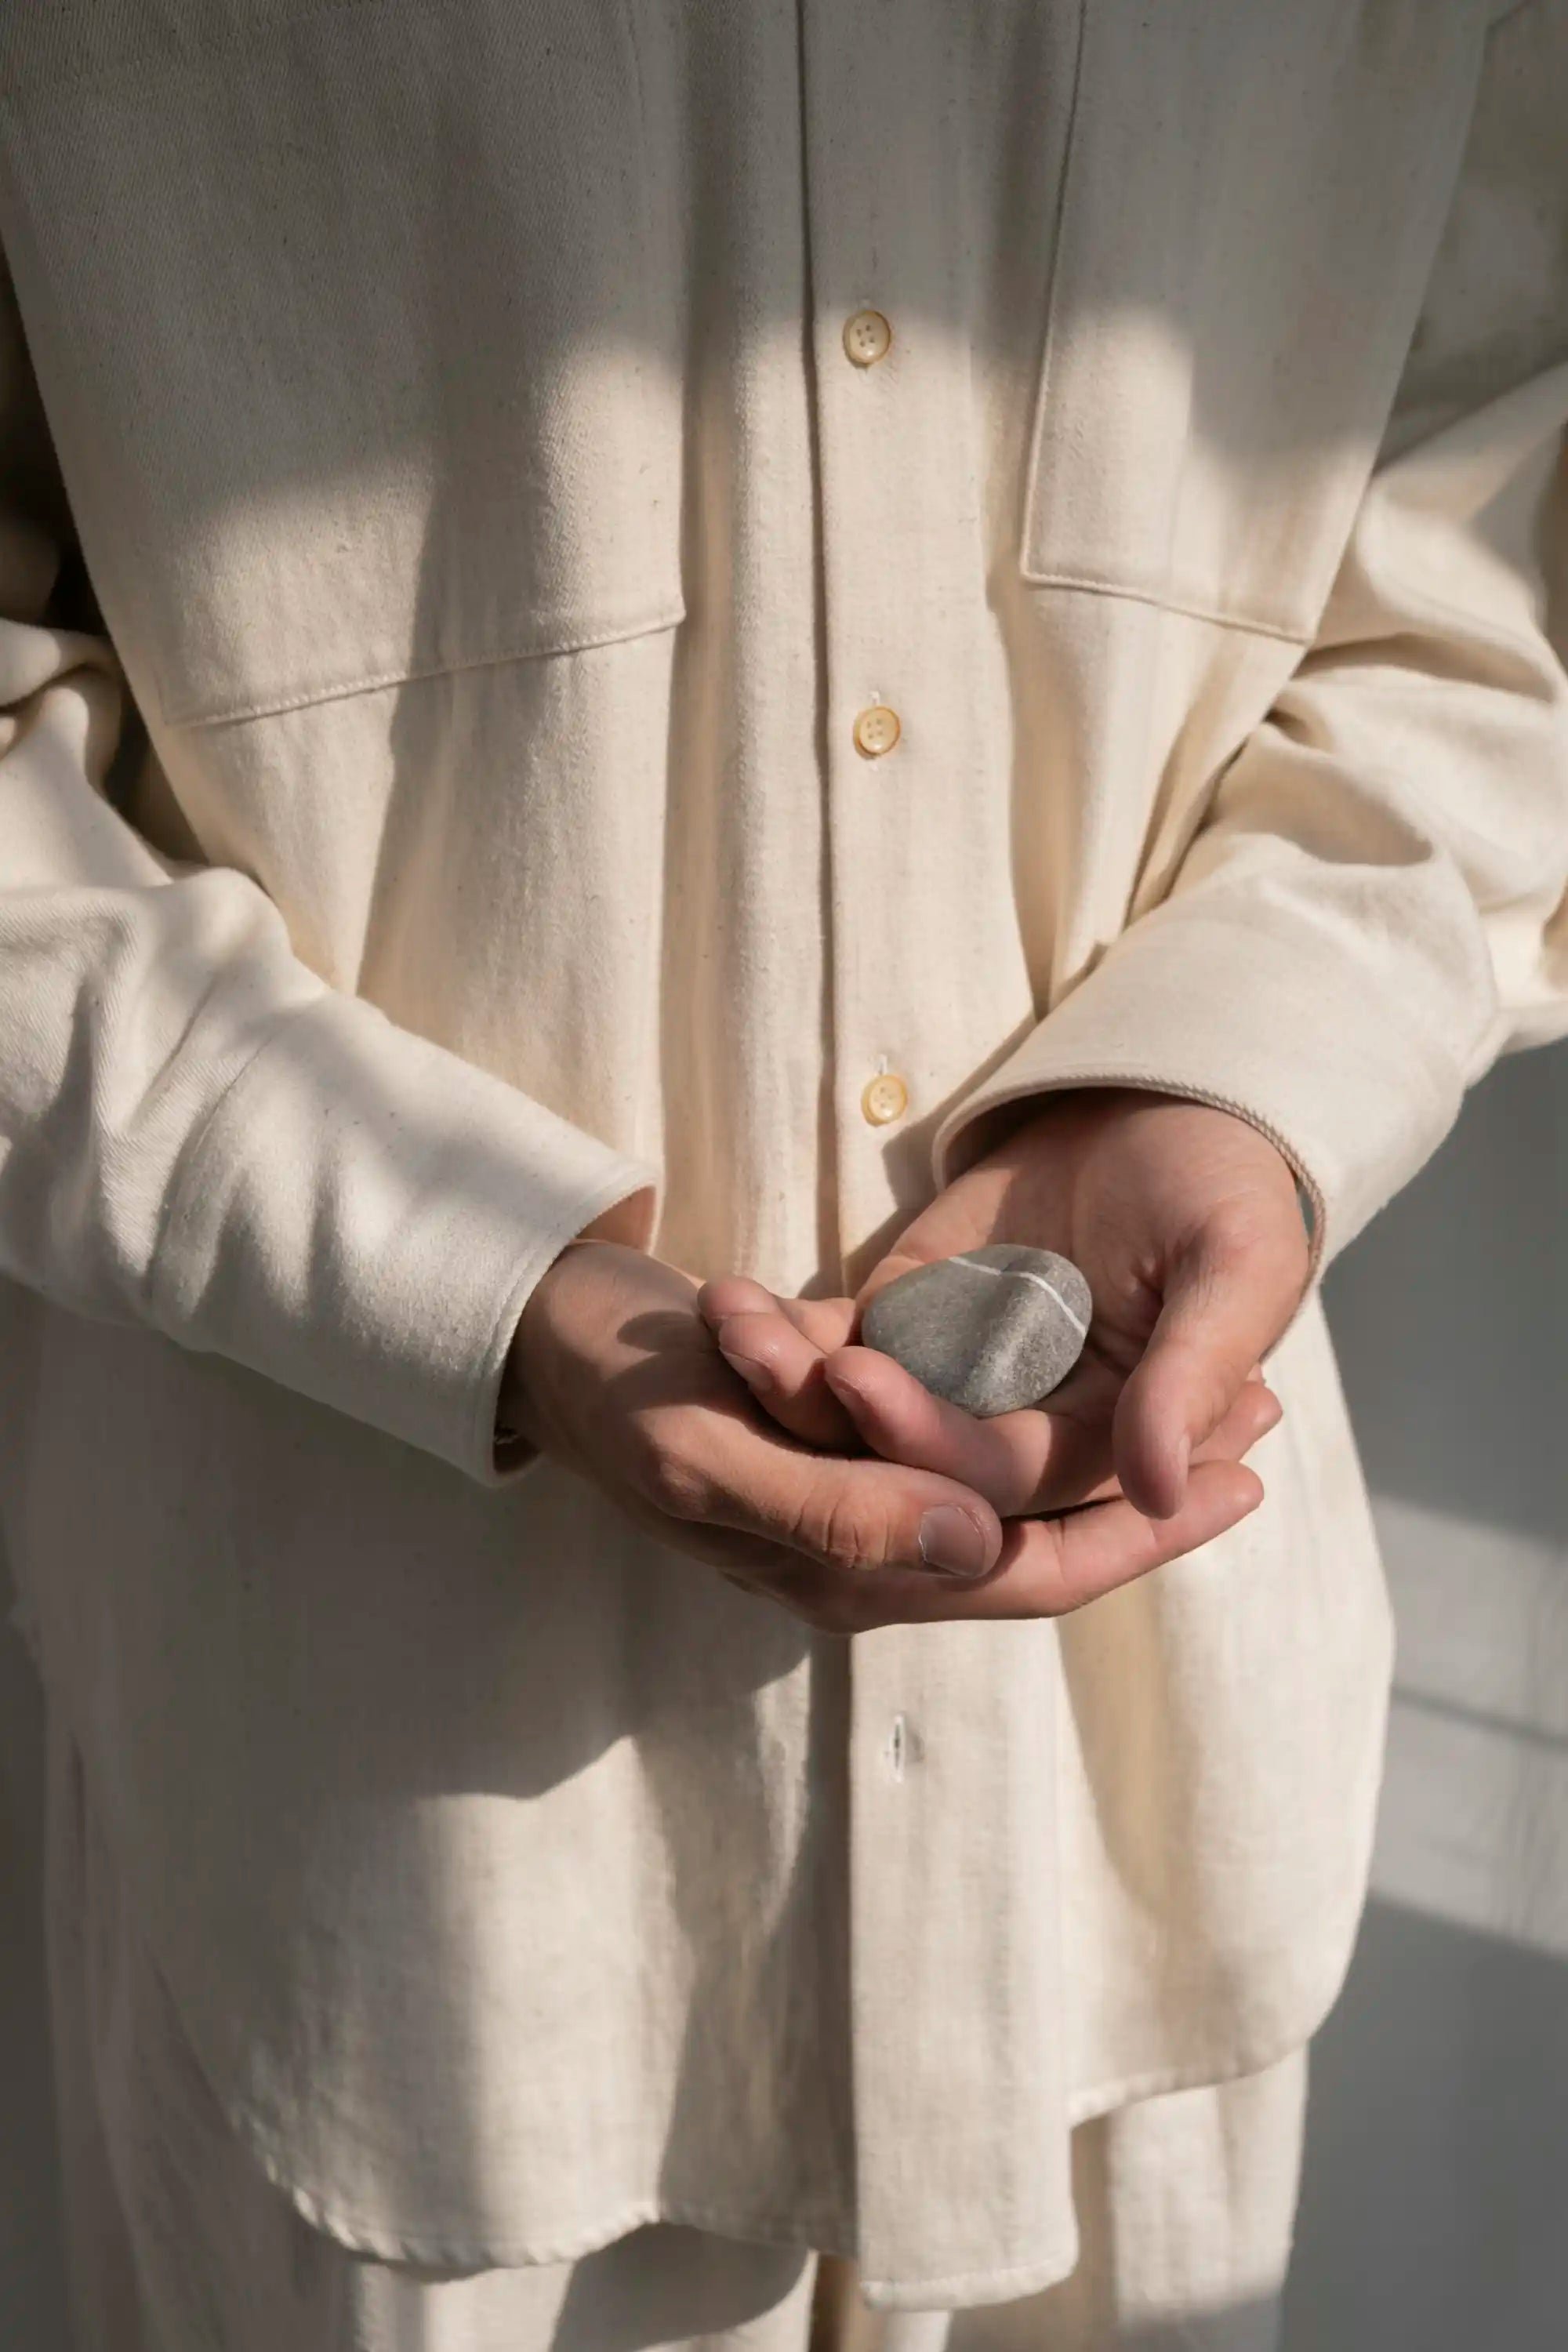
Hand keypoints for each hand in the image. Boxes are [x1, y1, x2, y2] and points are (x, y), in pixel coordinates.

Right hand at [499, 1221, 1263, 1629]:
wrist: (538, 1332)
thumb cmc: (610, 1390)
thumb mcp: (706, 1451)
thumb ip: (840, 1513)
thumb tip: (981, 1551)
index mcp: (843, 1572)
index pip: (1028, 1575)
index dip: (1139, 1535)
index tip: (1242, 1477)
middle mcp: (866, 1550)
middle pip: (1042, 1538)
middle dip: (1151, 1489)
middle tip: (1259, 1414)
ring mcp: (855, 1494)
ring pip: (1013, 1484)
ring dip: (1109, 1439)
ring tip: (1208, 1378)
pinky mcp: (841, 1437)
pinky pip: (963, 1431)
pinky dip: (1035, 1397)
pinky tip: (1096, 1352)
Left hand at [699, 1088, 1308, 1533]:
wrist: (1168, 1104)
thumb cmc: (1225, 1186)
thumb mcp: (1236, 1267)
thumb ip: (1194, 1374)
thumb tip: (1156, 1488)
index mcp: (1110, 1445)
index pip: (1010, 1479)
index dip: (936, 1447)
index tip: (861, 1382)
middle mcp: (1023, 1433)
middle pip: (915, 1459)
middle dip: (839, 1413)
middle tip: (761, 1346)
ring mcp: (955, 1382)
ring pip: (860, 1418)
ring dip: (788, 1380)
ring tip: (732, 1321)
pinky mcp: (904, 1326)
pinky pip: (832, 1348)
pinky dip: (780, 1335)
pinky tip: (728, 1302)